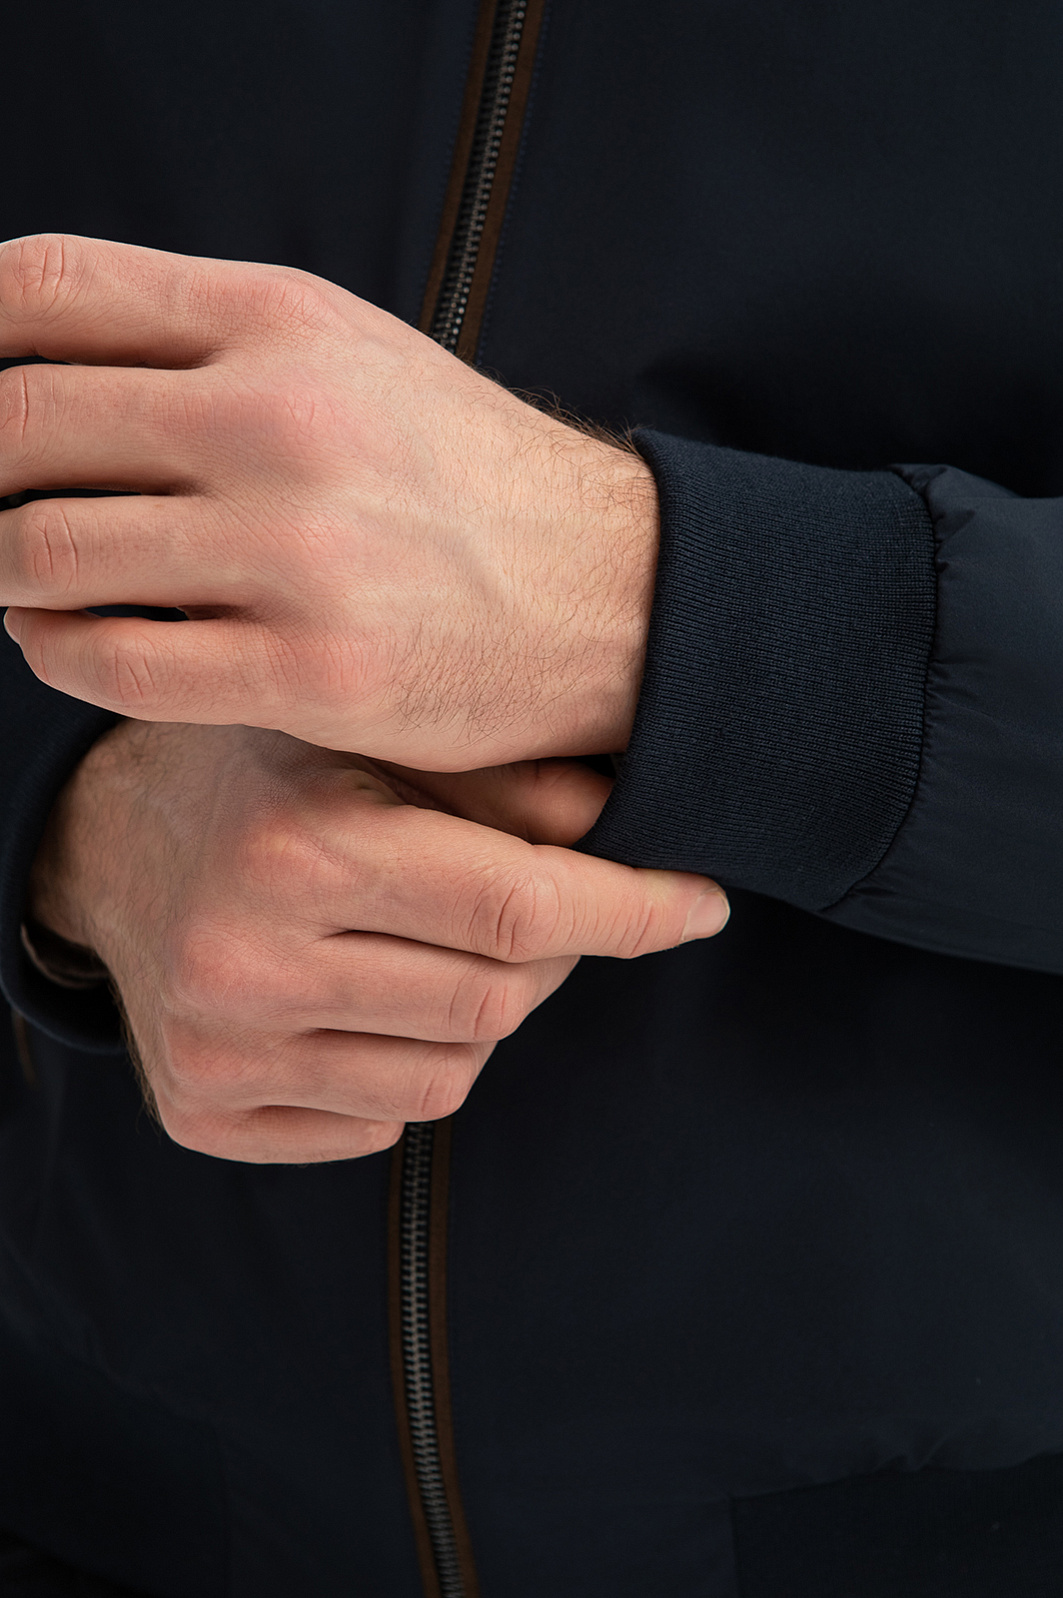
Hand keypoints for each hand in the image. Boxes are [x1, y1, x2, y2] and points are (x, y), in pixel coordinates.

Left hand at [0, 234, 657, 769]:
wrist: (608, 592)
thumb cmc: (462, 480)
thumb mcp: (350, 358)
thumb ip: (205, 344)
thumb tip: (36, 362)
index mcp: (283, 324)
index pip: (49, 290)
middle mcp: (282, 422)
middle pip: (20, 424)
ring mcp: (296, 552)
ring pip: (46, 553)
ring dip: (6, 572)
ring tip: (24, 578)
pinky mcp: (310, 670)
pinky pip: (112, 663)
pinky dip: (58, 653)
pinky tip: (67, 641)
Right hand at [29, 721, 728, 1162]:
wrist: (111, 841)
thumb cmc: (270, 775)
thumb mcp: (374, 737)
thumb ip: (504, 778)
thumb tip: (628, 817)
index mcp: (300, 848)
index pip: (520, 906)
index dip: (635, 910)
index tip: (702, 904)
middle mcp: (248, 961)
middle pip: (499, 1001)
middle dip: (551, 954)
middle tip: (537, 903)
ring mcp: (219, 1052)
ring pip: (452, 1078)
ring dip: (481, 1016)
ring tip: (433, 946)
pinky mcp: (201, 1114)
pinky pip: (380, 1123)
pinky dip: (407, 1067)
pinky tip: (370, 999)